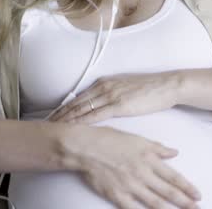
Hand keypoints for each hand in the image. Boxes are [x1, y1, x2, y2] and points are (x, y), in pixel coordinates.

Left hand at [48, 71, 180, 123]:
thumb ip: (111, 95)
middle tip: (45, 124)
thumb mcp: (125, 88)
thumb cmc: (149, 89)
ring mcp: (110, 95)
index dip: (64, 108)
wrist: (166, 85)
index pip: (78, 97)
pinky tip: (73, 128)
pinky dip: (82, 122)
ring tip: (53, 128)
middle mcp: (103, 87)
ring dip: (66, 119)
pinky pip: (95, 115)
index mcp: (103, 83)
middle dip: (59, 115)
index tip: (52, 116)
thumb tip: (101, 105)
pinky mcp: (119, 105)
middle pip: (75, 103)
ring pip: (82, 109)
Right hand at [63, 124, 201, 208]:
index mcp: (149, 159)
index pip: (173, 177)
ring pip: (155, 203)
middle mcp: (143, 174)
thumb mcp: (137, 139)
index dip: (187, 187)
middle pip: (168, 192)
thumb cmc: (109, 139)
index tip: (198, 195)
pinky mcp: (117, 195)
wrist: (85, 147)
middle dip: (185, 203)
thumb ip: (157, 148)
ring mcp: (130, 186)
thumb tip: (174, 152)